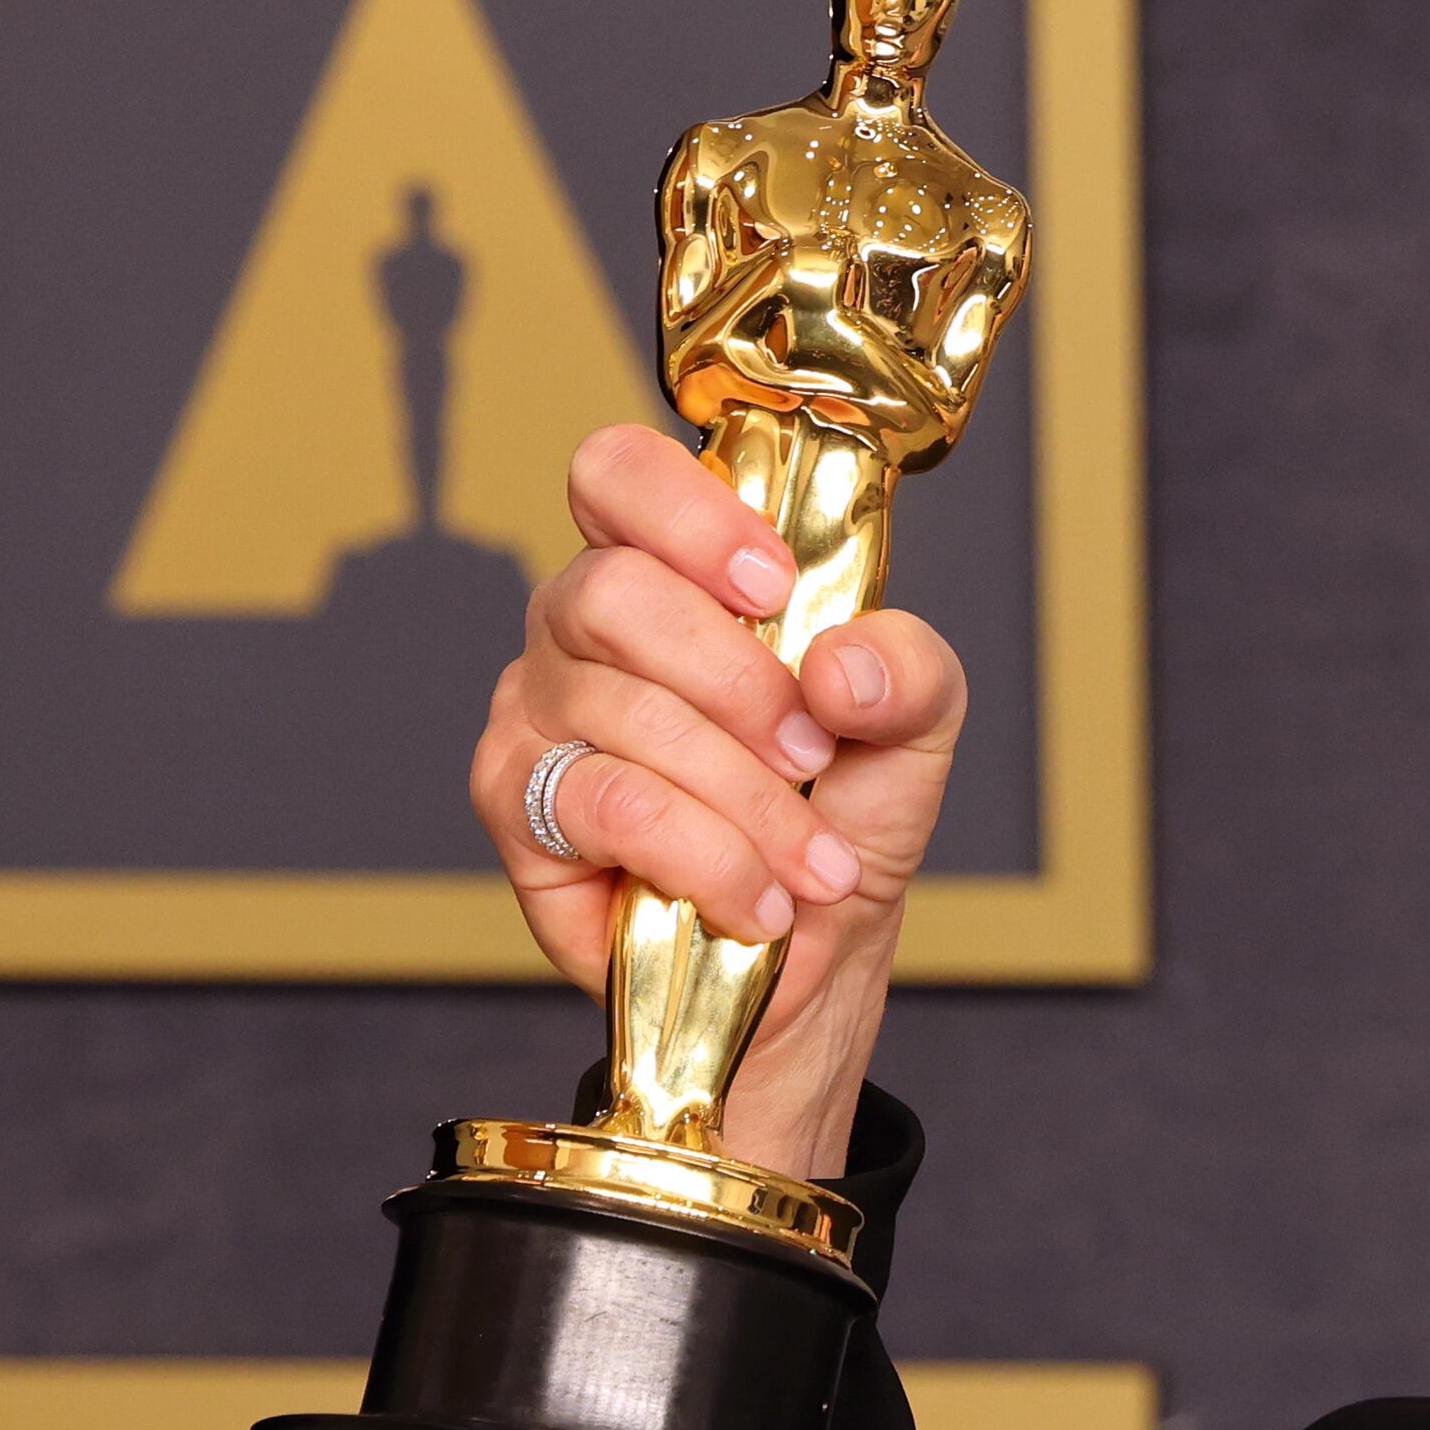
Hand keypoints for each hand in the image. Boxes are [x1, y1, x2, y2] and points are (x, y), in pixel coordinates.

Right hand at [469, 422, 969, 1181]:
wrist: (812, 955)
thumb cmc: (840, 818)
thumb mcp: (912, 732)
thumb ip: (908, 672)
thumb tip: (842, 665)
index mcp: (666, 571)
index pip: (616, 474)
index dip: (687, 512)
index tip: (773, 585)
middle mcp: (580, 624)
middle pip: (618, 591)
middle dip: (743, 683)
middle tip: (815, 754)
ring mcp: (537, 710)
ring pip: (629, 712)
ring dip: (750, 800)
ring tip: (815, 865)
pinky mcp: (517, 803)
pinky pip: (611, 805)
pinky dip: (709, 857)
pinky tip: (758, 900)